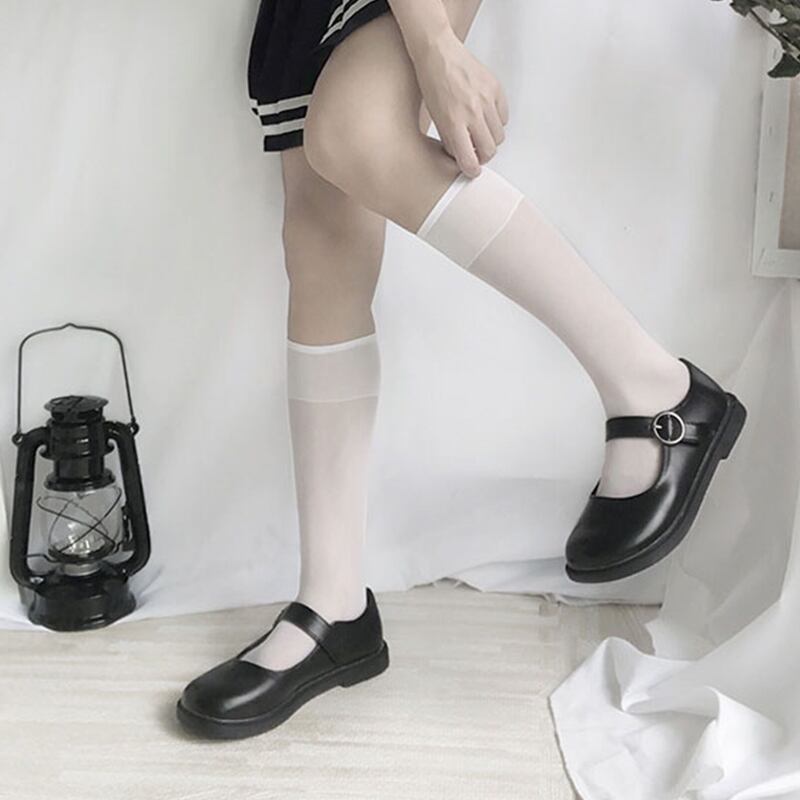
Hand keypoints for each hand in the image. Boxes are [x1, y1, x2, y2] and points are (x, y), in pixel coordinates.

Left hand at [411, 30, 508, 176]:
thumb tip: (464, 157)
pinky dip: (497, 121)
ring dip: (490, 139)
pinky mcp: (495, 88)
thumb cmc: (433, 84)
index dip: (472, 170)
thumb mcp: (436, 119)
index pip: (470, 160)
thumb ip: (451, 141)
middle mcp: (472, 112)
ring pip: (499, 135)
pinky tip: (485, 116)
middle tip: (475, 151)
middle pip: (490, 150)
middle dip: (483, 156)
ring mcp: (486, 99)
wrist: (438, 53)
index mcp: (454, 122)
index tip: (472, 170)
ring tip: (479, 132)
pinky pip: (504, 116)